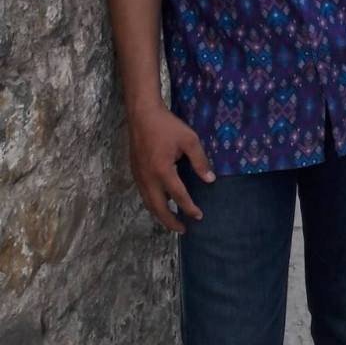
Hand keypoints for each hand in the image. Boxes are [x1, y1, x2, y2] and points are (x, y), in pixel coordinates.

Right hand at [128, 102, 214, 232]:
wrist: (142, 115)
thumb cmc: (167, 126)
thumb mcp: (189, 140)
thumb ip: (200, 161)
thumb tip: (210, 180)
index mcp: (162, 171)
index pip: (178, 196)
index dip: (189, 208)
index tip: (198, 216)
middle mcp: (148, 179)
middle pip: (159, 208)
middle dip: (171, 221)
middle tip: (183, 229)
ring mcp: (139, 177)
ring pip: (149, 204)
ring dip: (160, 215)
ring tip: (172, 221)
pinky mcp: (135, 173)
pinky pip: (144, 195)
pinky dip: (153, 204)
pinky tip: (162, 203)